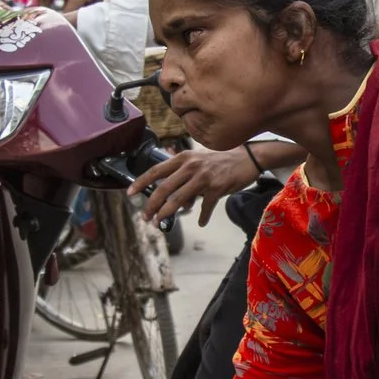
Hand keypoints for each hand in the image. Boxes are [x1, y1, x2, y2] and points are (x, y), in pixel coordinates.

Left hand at [131, 145, 258, 225]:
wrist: (248, 156)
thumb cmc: (222, 160)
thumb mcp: (199, 160)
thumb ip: (184, 175)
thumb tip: (175, 199)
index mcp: (184, 158)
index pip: (156, 170)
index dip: (141, 182)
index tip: (130, 193)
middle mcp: (191, 166)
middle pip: (164, 188)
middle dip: (151, 205)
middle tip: (145, 217)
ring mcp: (204, 177)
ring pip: (179, 199)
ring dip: (167, 213)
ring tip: (160, 222)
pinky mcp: (217, 188)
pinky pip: (205, 207)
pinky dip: (202, 217)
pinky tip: (201, 222)